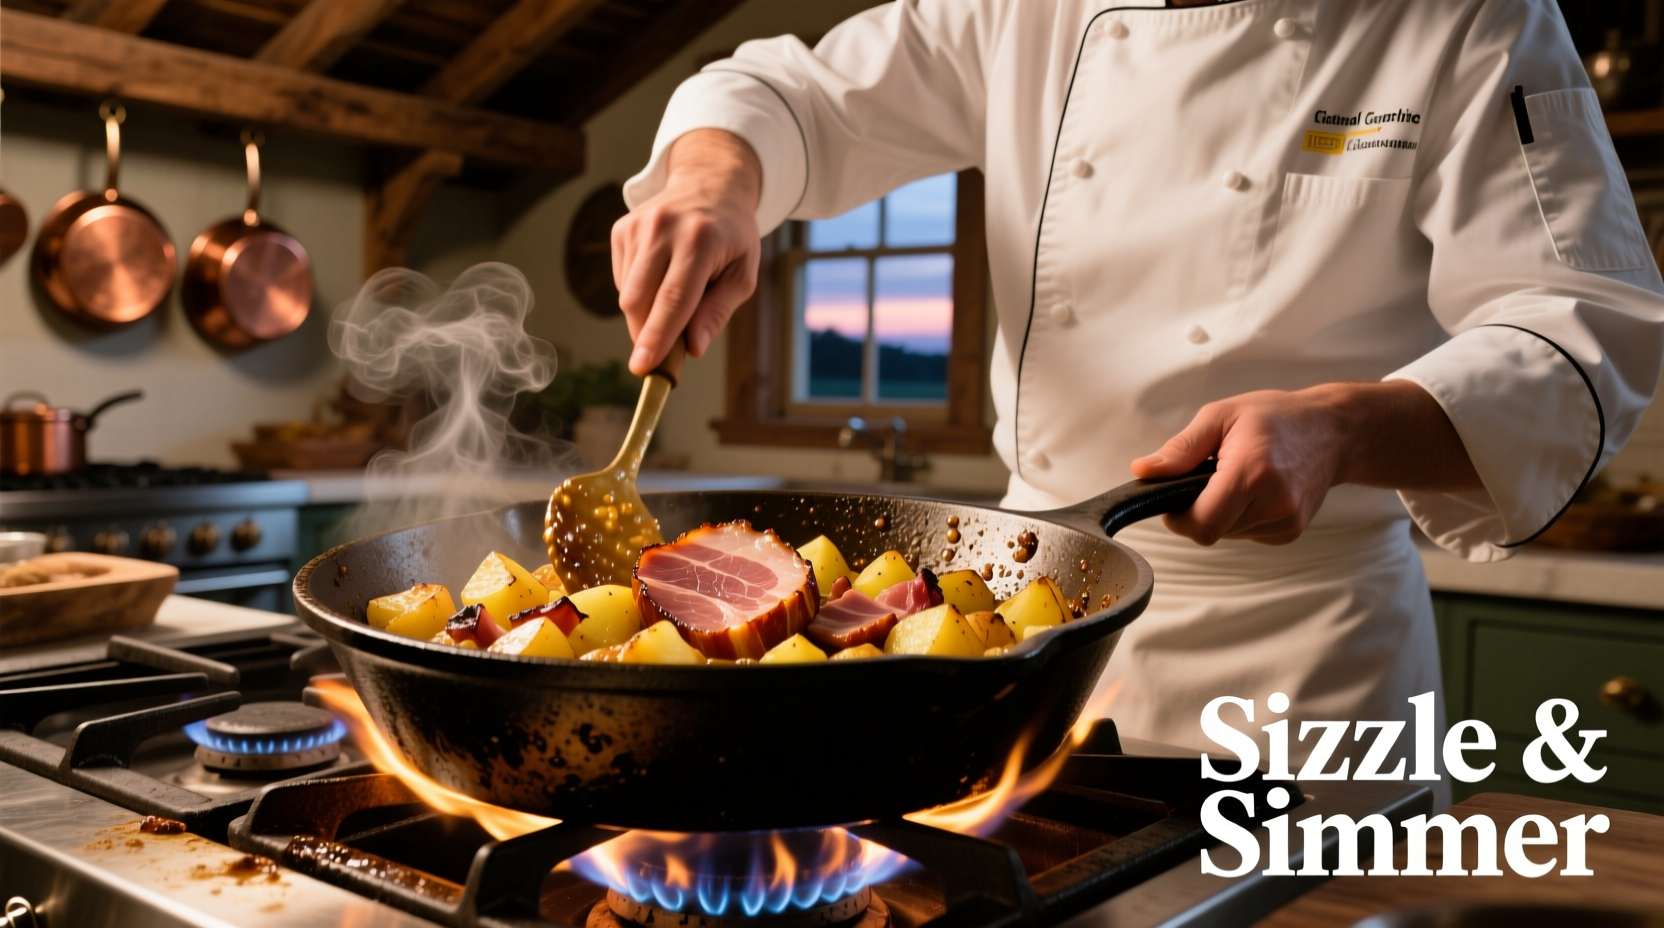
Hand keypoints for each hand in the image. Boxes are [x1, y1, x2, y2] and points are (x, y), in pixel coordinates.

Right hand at [613, 129, 762, 374]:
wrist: (710, 185)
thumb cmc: (732, 237)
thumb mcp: (743, 274)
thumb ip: (718, 311)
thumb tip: (694, 348)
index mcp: (700, 240)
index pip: (673, 298)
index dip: (657, 337)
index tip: (643, 367)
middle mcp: (663, 228)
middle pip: (640, 300)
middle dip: (647, 335)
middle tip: (662, 356)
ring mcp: (638, 225)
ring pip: (628, 294)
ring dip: (647, 313)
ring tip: (676, 297)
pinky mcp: (622, 228)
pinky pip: (623, 280)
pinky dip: (641, 292)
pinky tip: (662, 275)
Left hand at [1130, 381, 1482, 545]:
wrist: (1332, 431)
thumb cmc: (1277, 417)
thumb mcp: (1220, 417)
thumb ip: (1179, 449)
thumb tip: (1143, 471)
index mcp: (1251, 471)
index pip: (1202, 524)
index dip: (1178, 518)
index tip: (1175, 497)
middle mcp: (1273, 502)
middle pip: (1211, 531)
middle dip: (1198, 510)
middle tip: (1209, 477)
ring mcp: (1286, 520)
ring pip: (1227, 535)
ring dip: (1220, 513)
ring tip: (1237, 477)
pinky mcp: (1291, 531)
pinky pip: (1247, 534)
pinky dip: (1240, 517)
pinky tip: (1254, 491)